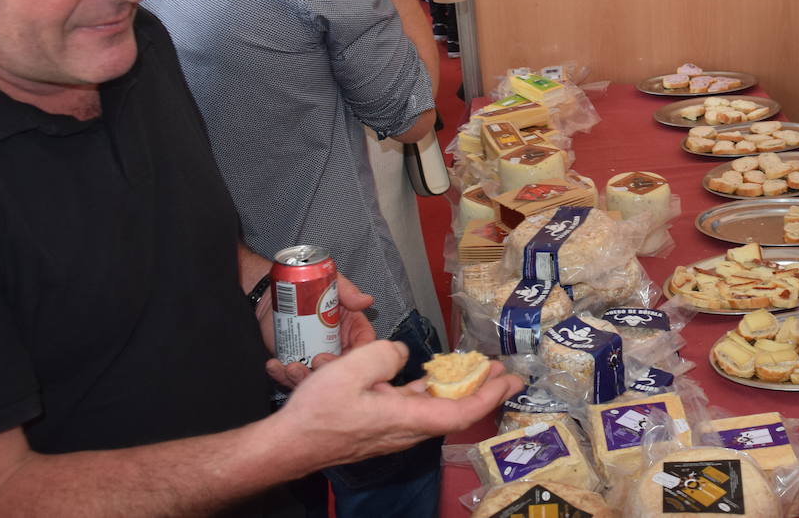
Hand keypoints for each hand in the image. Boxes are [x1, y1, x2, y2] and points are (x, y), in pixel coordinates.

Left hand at [264, 275, 376, 388]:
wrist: (274, 291)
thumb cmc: (306, 285)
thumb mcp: (332, 284)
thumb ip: (349, 292)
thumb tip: (366, 300)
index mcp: (351, 328)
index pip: (363, 346)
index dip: (355, 355)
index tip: (342, 356)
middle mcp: (335, 344)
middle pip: (340, 368)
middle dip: (327, 370)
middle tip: (314, 362)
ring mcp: (314, 354)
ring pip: (315, 377)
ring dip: (302, 378)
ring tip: (290, 367)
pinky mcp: (295, 360)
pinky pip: (291, 376)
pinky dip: (282, 375)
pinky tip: (274, 366)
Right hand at [274, 342, 522, 468]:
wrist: (288, 444)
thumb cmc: (318, 413)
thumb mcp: (352, 369)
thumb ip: (385, 355)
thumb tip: (400, 355)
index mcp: (406, 418)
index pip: (461, 412)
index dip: (490, 396)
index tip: (510, 380)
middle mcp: (406, 429)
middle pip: (454, 410)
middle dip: (482, 389)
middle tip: (503, 371)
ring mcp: (394, 429)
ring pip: (435, 408)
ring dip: (458, 388)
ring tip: (475, 368)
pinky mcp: (381, 426)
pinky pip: (414, 407)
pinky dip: (431, 390)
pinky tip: (430, 376)